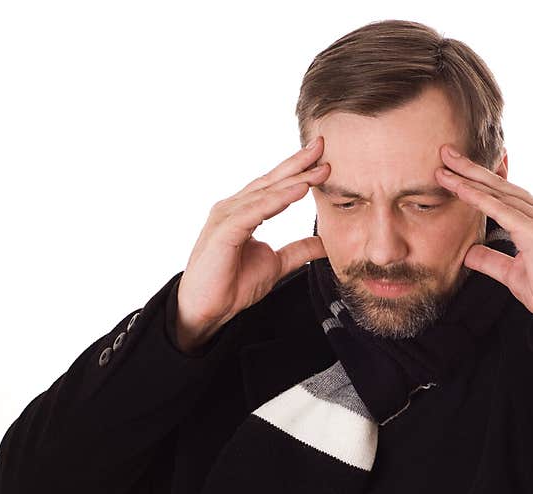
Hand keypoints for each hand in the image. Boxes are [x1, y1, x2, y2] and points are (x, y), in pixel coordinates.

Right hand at [176, 137, 330, 347]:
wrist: (207, 309)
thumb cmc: (232, 284)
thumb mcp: (277, 263)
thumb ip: (299, 250)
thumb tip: (325, 243)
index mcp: (245, 212)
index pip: (276, 186)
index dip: (299, 170)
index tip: (324, 159)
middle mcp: (234, 208)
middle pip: (271, 181)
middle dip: (298, 162)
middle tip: (322, 144)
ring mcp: (227, 217)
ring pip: (266, 193)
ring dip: (294, 179)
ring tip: (319, 168)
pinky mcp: (224, 232)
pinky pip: (255, 212)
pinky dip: (278, 200)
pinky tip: (299, 191)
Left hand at [435, 144, 532, 328]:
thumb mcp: (513, 274)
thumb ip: (492, 260)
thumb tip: (469, 254)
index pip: (507, 194)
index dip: (481, 180)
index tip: (458, 168)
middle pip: (501, 185)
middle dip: (471, 169)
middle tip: (446, 152)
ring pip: (498, 193)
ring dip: (468, 178)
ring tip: (444, 166)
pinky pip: (500, 209)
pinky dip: (478, 197)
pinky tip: (459, 188)